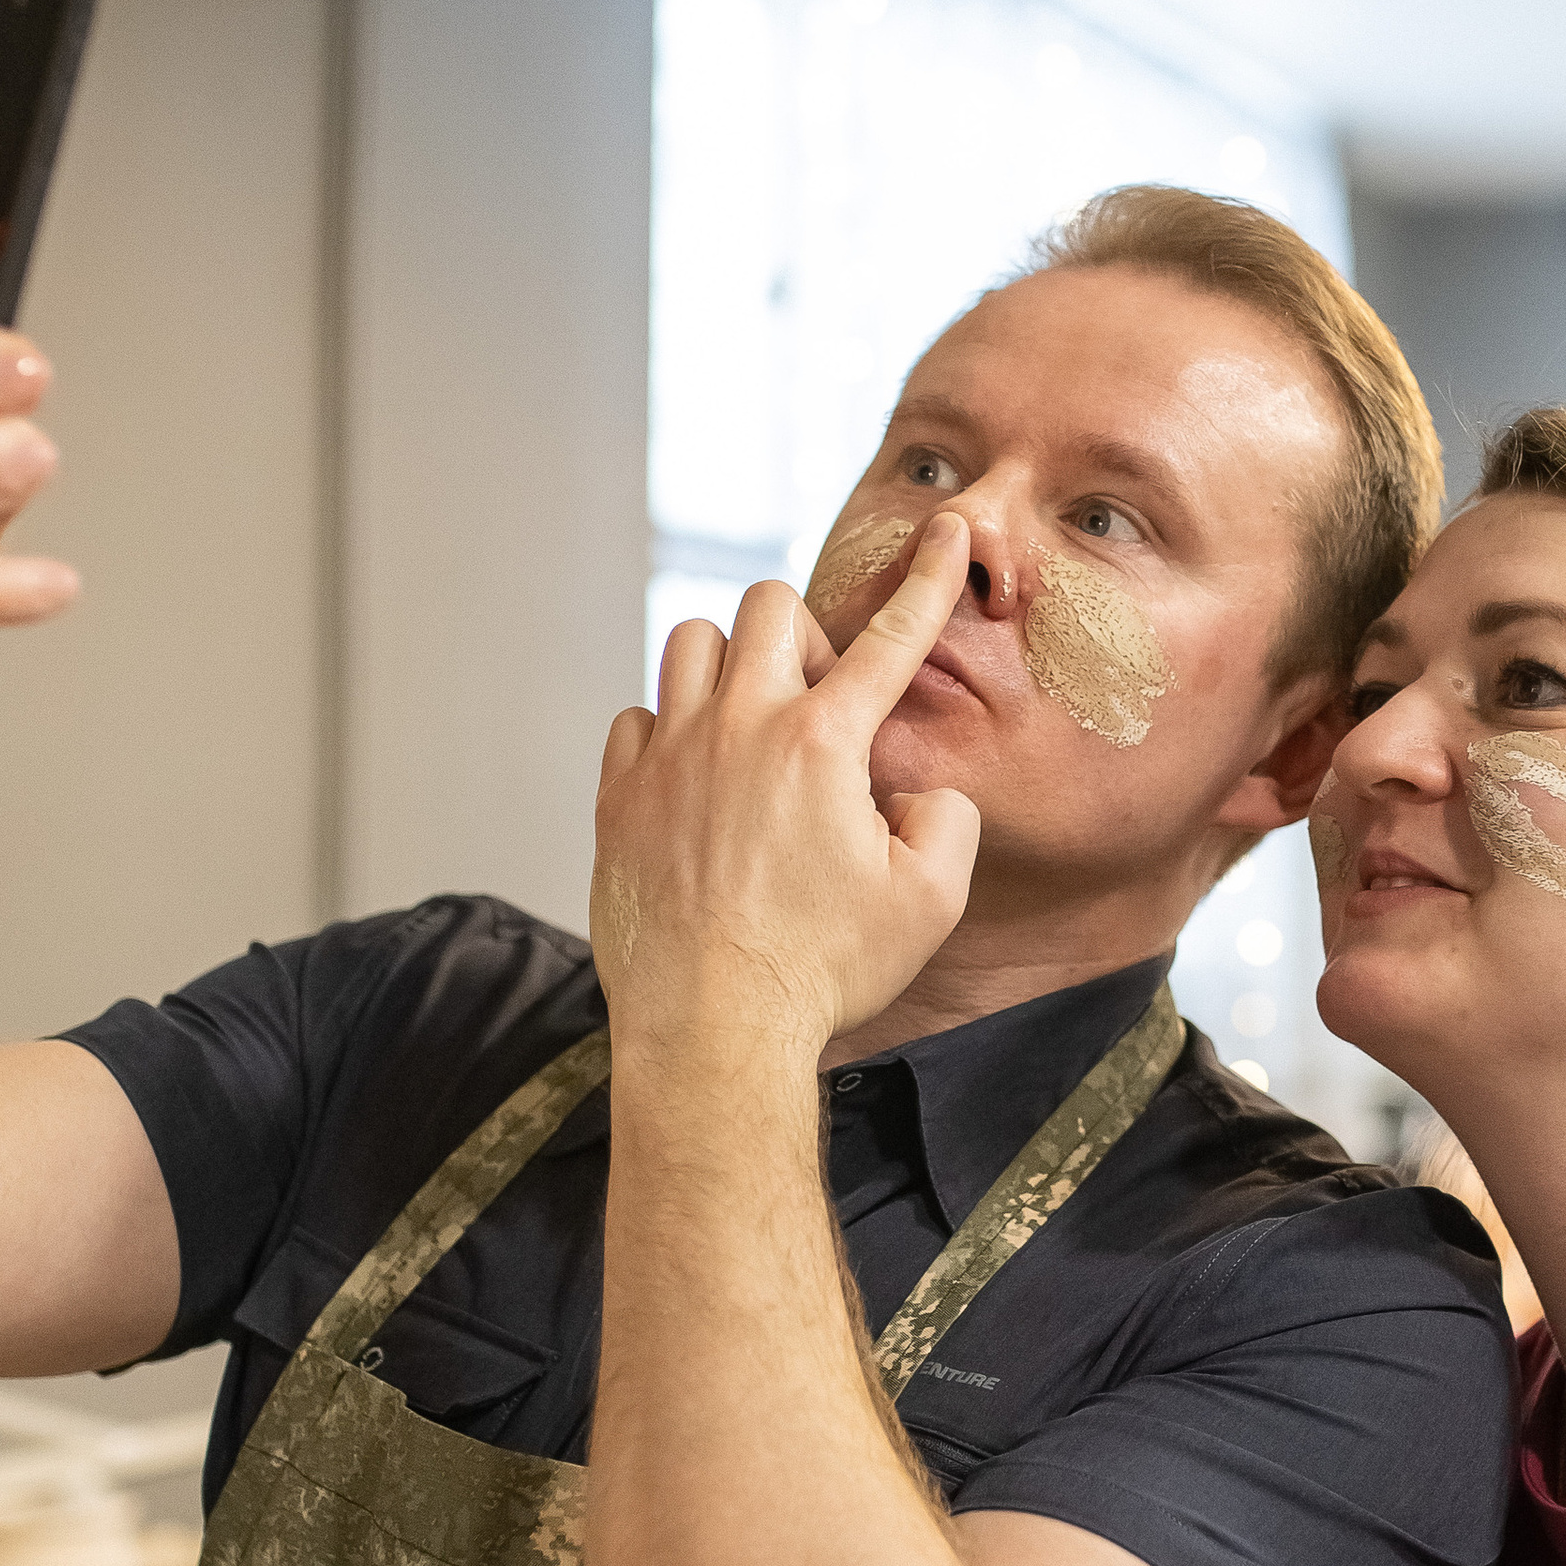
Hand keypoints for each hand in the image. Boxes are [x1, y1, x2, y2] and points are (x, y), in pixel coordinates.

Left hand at [593, 513, 980, 1052]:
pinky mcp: (617, 798)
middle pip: (767, 606)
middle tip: (820, 708)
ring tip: (754, 733)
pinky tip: (695, 782)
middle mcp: (739, 729)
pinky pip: (637, 719)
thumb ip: (945, 822)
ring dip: (733, 669)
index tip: (947, 534)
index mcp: (824, 745)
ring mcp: (669, 758)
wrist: (712, 1032)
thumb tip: (912, 794)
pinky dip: (670, 732)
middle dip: (804, 635)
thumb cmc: (824, 972)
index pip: (890, 639)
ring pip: (693, 645)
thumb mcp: (929, 903)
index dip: (928, 581)